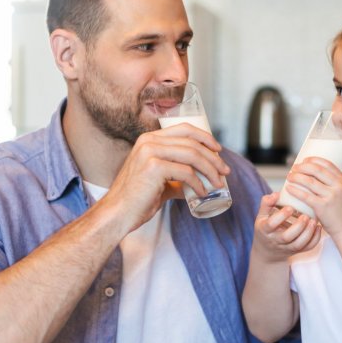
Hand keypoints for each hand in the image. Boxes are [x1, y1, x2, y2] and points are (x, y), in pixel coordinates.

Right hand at [104, 123, 230, 232]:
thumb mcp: (158, 182)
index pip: (184, 129)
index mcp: (149, 139)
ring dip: (210, 170)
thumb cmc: (136, 200)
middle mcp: (149, 141)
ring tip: (218, 183)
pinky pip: (186, 172)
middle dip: (213, 157)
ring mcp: (150, 152)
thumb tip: (197, 184)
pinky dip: (198, 183)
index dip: (205, 137)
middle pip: (192, 142)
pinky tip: (202, 192)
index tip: (219, 151)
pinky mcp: (154, 167)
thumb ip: (175, 179)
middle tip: (224, 171)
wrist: (117, 214)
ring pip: (192, 155)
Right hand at [251, 193, 321, 262]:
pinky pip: (306, 248)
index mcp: (265, 229)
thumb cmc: (265, 227)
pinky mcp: (296, 251)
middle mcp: (275, 240)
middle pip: (286, 237)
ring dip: (307, 233)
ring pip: (298, 244)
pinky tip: (318, 228)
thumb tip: (277, 194)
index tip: (290, 207)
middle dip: (297, 226)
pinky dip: (314, 239)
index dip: (281, 216)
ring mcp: (286, 247)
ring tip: (313, 221)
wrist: (267, 250)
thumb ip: (267, 203)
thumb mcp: (262, 215)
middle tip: (305, 216)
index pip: (271, 224)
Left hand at [284, 157, 341, 237]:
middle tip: (294, 168)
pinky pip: (305, 196)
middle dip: (302, 167)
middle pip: (316, 170)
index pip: (327, 164)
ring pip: (309, 181)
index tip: (304, 160)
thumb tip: (312, 174)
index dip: (313, 160)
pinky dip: (295, 190)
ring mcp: (330, 196)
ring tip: (289, 177)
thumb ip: (331, 183)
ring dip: (296, 177)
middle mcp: (337, 186)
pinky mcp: (322, 207)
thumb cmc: (341, 210)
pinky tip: (289, 188)